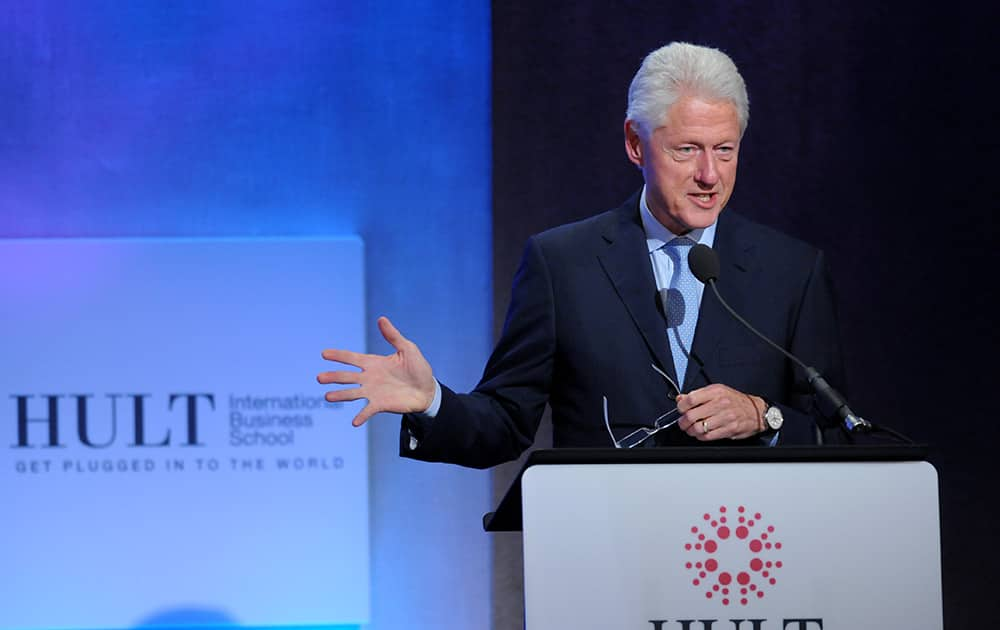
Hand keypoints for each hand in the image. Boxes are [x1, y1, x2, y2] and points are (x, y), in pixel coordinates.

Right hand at [317, 316, 435, 426]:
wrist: (428, 390)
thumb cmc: (418, 368)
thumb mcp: (407, 349)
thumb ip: (393, 336)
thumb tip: (381, 318)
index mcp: (374, 363)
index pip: (352, 358)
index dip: (338, 355)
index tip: (324, 354)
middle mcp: (369, 378)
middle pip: (347, 377)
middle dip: (333, 377)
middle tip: (319, 378)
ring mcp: (373, 392)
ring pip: (352, 393)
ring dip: (341, 395)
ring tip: (328, 397)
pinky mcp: (381, 405)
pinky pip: (368, 411)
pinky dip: (361, 416)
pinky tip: (354, 422)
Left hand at [676, 384, 763, 440]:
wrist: (756, 411)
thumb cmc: (735, 400)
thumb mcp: (717, 391)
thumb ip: (698, 395)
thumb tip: (680, 398)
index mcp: (715, 392)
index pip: (690, 399)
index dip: (681, 407)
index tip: (681, 410)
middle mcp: (720, 403)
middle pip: (692, 416)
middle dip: (683, 422)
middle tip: (683, 423)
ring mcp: (725, 417)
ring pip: (699, 428)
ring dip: (691, 431)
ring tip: (691, 429)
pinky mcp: (729, 429)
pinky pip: (708, 436)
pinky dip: (701, 437)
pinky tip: (701, 433)